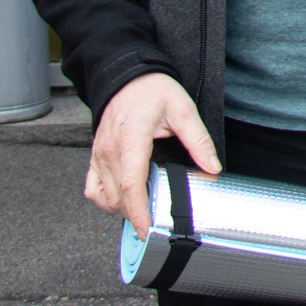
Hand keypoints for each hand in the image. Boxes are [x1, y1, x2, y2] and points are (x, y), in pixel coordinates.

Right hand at [87, 72, 218, 235]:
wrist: (129, 76)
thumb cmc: (154, 91)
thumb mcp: (184, 110)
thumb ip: (198, 140)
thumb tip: (213, 167)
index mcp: (131, 138)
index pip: (132, 184)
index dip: (139, 212)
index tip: (149, 230)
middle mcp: (109, 149)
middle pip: (118, 196)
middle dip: (136, 215)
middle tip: (157, 221)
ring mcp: (98, 154)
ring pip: (104, 196)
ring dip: (122, 209)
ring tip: (144, 210)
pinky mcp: (94, 156)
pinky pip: (92, 188)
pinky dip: (105, 200)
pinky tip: (123, 200)